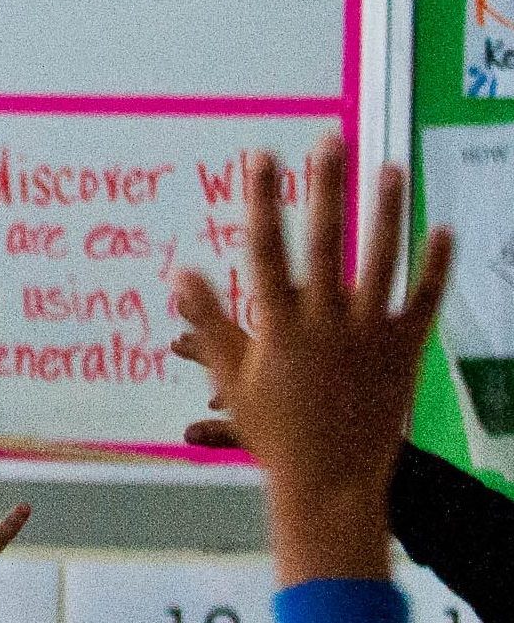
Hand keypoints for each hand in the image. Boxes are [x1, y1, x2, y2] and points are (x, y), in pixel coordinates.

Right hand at [169, 135, 450, 579]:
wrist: (330, 483)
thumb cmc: (274, 434)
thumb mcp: (231, 380)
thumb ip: (209, 323)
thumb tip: (181, 274)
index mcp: (277, 326)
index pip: (265, 248)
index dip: (261, 199)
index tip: (260, 156)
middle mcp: (324, 322)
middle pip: (326, 240)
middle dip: (326, 186)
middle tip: (330, 139)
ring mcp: (369, 334)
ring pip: (381, 259)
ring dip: (386, 210)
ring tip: (388, 166)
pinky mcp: (405, 351)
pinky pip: (425, 299)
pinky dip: (436, 264)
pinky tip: (443, 228)